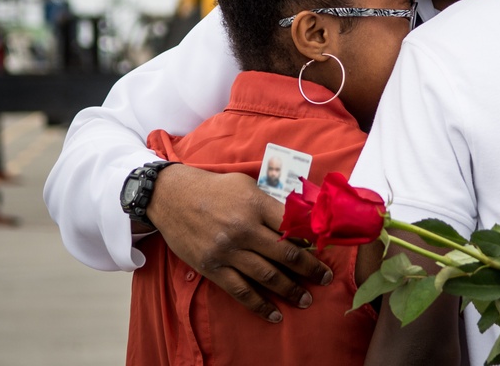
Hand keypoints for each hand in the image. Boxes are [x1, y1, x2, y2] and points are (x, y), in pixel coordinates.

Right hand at [146, 165, 331, 320]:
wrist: (172, 197)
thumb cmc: (215, 188)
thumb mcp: (247, 185)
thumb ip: (272, 203)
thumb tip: (301, 218)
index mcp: (255, 205)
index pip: (292, 226)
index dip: (312, 239)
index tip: (327, 249)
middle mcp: (243, 229)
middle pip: (285, 253)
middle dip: (310, 268)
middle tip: (326, 278)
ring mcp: (227, 250)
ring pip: (267, 275)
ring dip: (290, 290)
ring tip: (306, 299)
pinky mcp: (212, 267)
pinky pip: (240, 291)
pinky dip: (259, 305)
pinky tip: (274, 314)